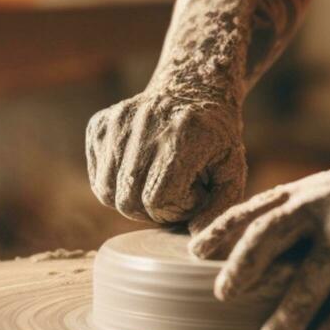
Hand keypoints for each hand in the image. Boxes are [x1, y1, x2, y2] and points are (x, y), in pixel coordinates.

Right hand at [86, 89, 246, 230]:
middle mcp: (145, 124)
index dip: (177, 209)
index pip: (157, 200)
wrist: (192, 89)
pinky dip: (116, 183)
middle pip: (128, 202)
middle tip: (175, 192)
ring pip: (107, 194)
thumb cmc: (215, 138)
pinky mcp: (99, 125)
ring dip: (133, 198)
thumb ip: (220, 209)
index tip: (194, 193)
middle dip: (153, 209)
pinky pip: (97, 177)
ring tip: (157, 181)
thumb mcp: (232, 170)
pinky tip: (140, 170)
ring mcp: (117, 121)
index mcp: (182, 135)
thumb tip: (196, 240)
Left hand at [190, 155, 329, 329]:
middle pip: (273, 234)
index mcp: (300, 195)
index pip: (253, 212)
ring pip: (314, 274)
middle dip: (244, 265)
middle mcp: (321, 208)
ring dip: (289, 311)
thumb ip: (281, 217)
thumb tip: (229, 248)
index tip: (195, 253)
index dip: (221, 230)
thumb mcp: (316, 194)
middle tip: (223, 294)